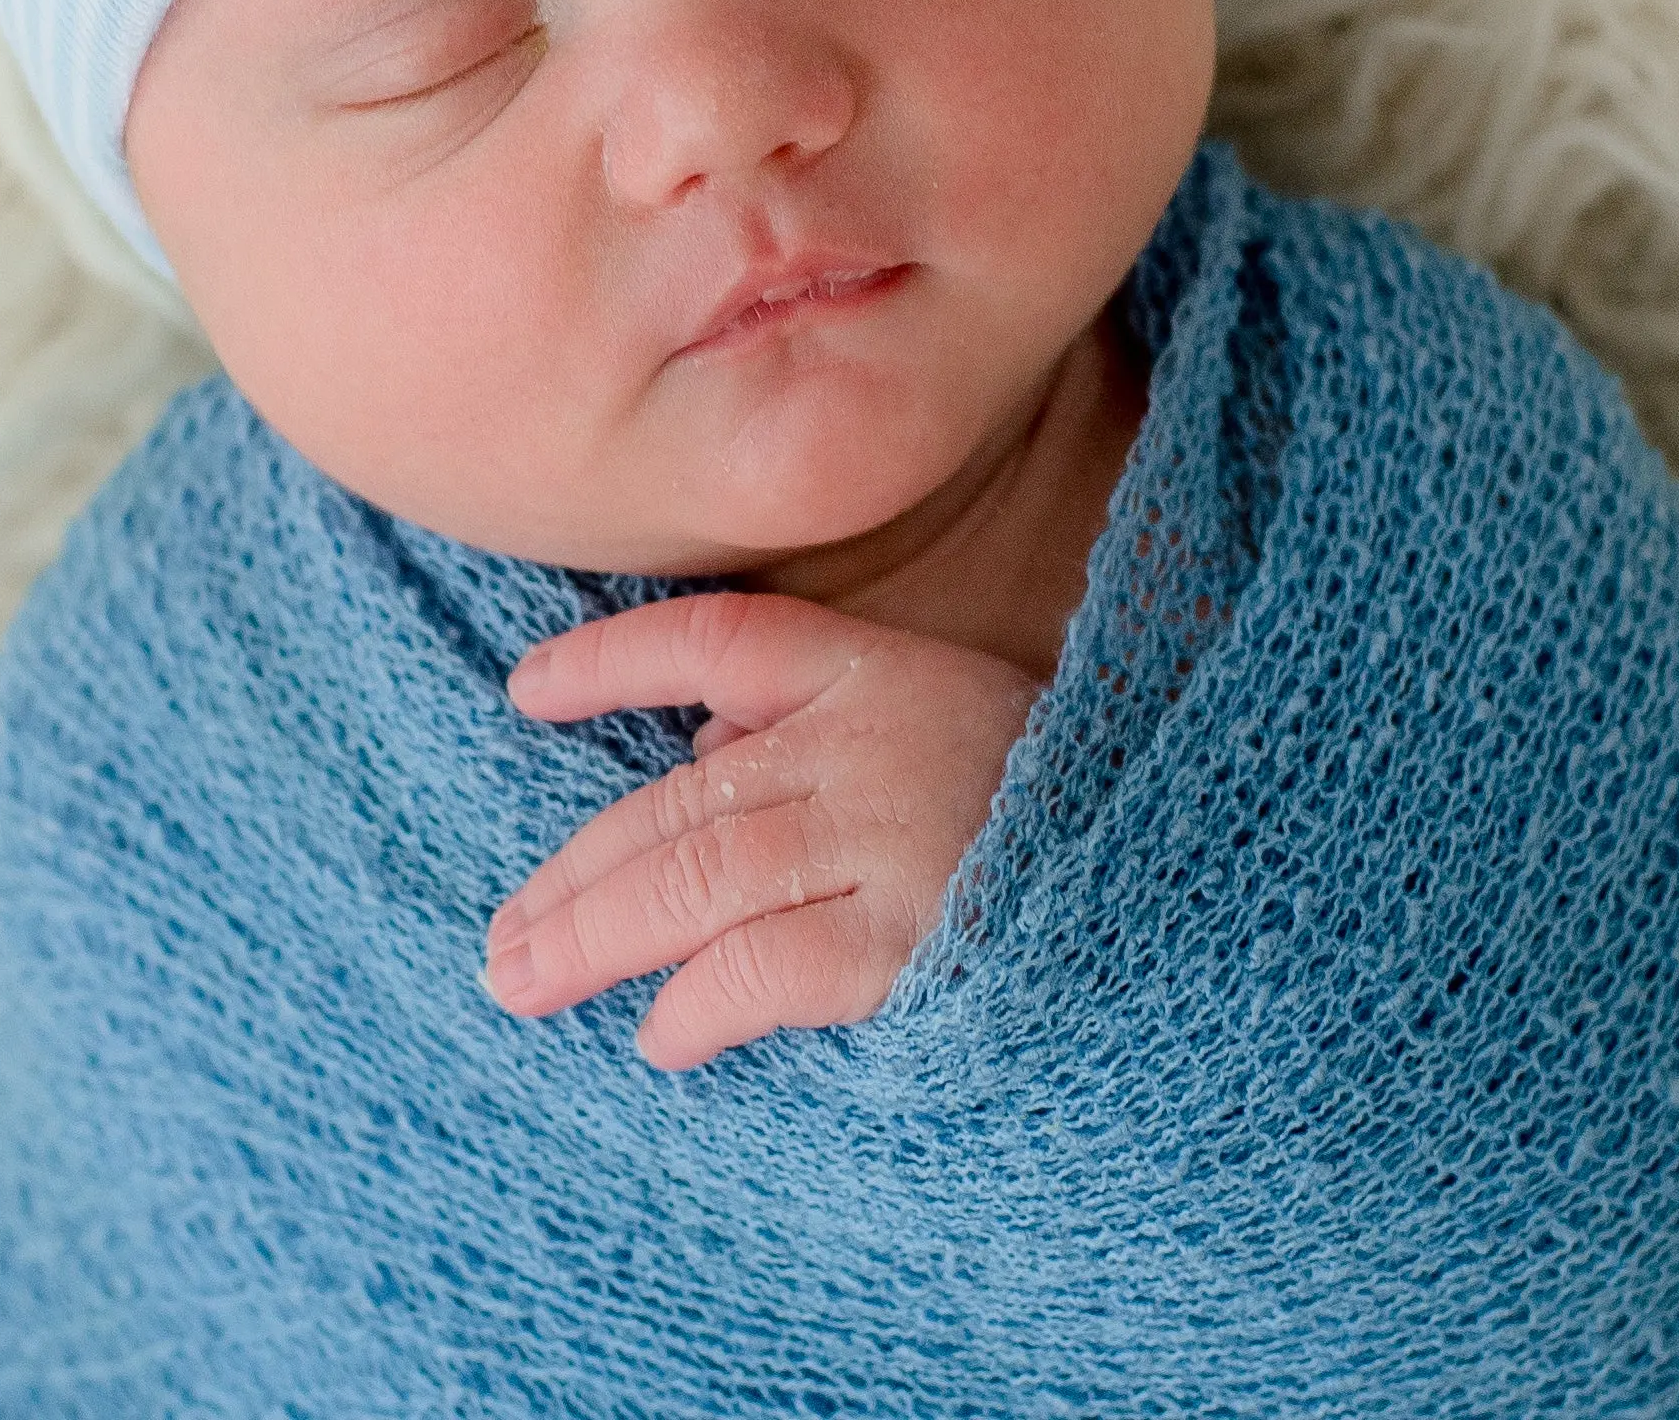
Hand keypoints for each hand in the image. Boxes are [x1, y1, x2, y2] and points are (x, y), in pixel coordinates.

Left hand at [485, 589, 1043, 1070]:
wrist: (1177, 883)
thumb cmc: (1046, 801)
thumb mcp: (940, 717)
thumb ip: (818, 724)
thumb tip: (698, 751)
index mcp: (870, 670)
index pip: (714, 640)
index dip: (612, 661)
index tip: (524, 694)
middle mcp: (864, 741)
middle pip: (677, 800)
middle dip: (574, 876)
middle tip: (501, 943)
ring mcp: (885, 837)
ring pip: (694, 880)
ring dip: (595, 939)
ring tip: (527, 982)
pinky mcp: (909, 940)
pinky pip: (763, 968)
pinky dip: (697, 1004)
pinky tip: (660, 1038)